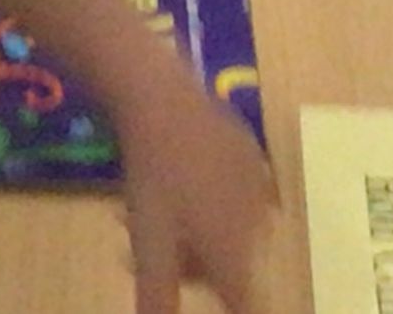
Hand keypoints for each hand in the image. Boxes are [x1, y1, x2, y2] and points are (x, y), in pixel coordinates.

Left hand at [113, 63, 276, 313]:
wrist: (159, 98)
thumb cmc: (153, 178)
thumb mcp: (149, 248)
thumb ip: (159, 299)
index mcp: (237, 253)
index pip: (247, 305)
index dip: (234, 309)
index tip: (219, 302)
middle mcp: (258, 224)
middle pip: (227, 264)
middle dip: (187, 264)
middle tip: (135, 247)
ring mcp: (256, 183)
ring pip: (225, 225)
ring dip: (187, 229)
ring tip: (134, 209)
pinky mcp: (248, 149)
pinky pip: (229, 190)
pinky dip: (202, 195)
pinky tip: (170, 176)